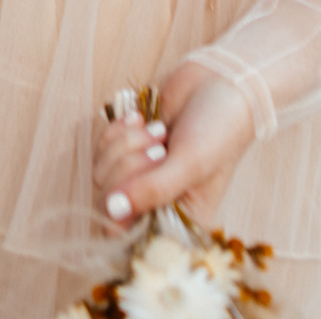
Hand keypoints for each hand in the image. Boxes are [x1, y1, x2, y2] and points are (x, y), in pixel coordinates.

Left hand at [95, 65, 255, 227]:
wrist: (220, 81)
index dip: (123, 217)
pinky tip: (141, 119)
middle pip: (110, 203)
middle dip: (130, 168)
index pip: (131, 239)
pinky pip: (100, 148)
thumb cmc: (219, 129)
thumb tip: (113, 210)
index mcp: (179, 221)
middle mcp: (156, 203)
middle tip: (161, 149)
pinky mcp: (127, 149)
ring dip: (125, 146)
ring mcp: (140, 176)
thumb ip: (153, 189)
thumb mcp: (191, 164)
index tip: (134, 189)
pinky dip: (117, 131)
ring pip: (102, 173)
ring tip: (159, 130)